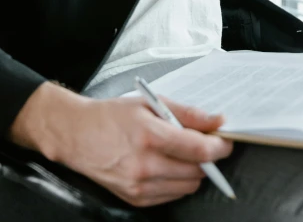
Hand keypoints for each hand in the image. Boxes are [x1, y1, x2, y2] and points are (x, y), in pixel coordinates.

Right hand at [8, 82, 232, 207]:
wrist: (77, 135)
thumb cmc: (112, 115)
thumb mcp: (150, 103)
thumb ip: (187, 113)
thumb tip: (216, 121)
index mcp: (149, 136)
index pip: (198, 149)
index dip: (219, 146)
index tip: (226, 140)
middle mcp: (144, 165)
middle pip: (197, 171)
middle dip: (208, 157)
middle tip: (205, 142)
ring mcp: (139, 186)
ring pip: (187, 186)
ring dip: (194, 171)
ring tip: (183, 152)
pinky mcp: (135, 199)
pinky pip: (171, 195)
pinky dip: (176, 181)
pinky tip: (167, 164)